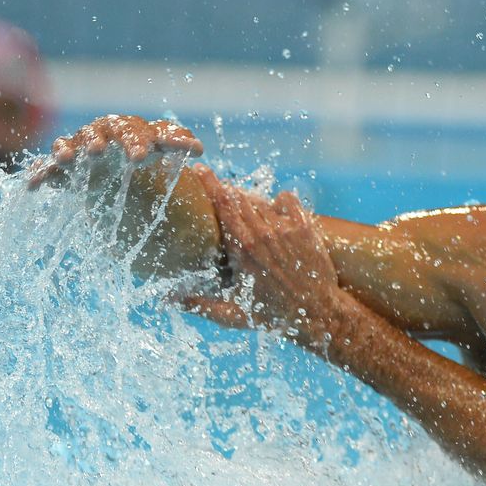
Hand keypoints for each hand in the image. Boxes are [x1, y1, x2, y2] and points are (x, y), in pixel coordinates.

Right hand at [27, 114, 202, 186]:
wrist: (121, 160)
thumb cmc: (147, 151)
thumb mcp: (165, 148)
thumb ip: (179, 143)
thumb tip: (198, 147)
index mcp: (135, 129)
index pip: (139, 131)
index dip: (138, 142)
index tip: (140, 158)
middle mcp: (107, 133)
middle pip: (102, 133)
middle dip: (100, 141)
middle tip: (100, 152)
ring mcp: (83, 146)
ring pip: (74, 143)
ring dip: (68, 149)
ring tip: (66, 160)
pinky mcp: (65, 164)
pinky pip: (49, 166)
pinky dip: (42, 173)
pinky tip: (34, 185)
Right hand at [177, 175, 341, 347]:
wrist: (317, 313)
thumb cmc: (273, 315)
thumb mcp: (233, 313)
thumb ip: (199, 303)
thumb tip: (168, 299)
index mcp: (242, 249)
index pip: (221, 204)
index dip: (209, 184)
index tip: (199, 170)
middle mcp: (263, 234)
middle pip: (239, 196)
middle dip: (227, 190)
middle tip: (220, 191)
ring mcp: (286, 228)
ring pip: (261, 199)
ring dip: (251, 200)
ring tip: (247, 210)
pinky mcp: (305, 227)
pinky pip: (288, 199)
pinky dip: (280, 202)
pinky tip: (276, 213)